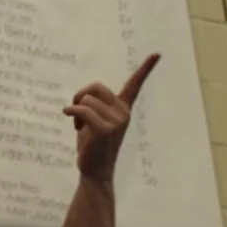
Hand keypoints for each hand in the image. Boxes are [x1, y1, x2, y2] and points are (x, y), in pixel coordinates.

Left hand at [69, 53, 158, 188]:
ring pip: (86, 99)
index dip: (146, 69)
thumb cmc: (93, 146)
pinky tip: (69, 117)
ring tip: (78, 126)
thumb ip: (95, 107)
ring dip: (75, 109)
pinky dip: (72, 111)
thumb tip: (83, 97)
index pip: (135, 85)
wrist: (95, 172)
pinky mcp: (105, 129)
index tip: (157, 54)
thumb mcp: (94, 122)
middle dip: (80, 95)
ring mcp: (116, 121)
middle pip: (96, 86)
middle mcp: (123, 112)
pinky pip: (83, 110)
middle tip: (75, 110)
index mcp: (123, 109)